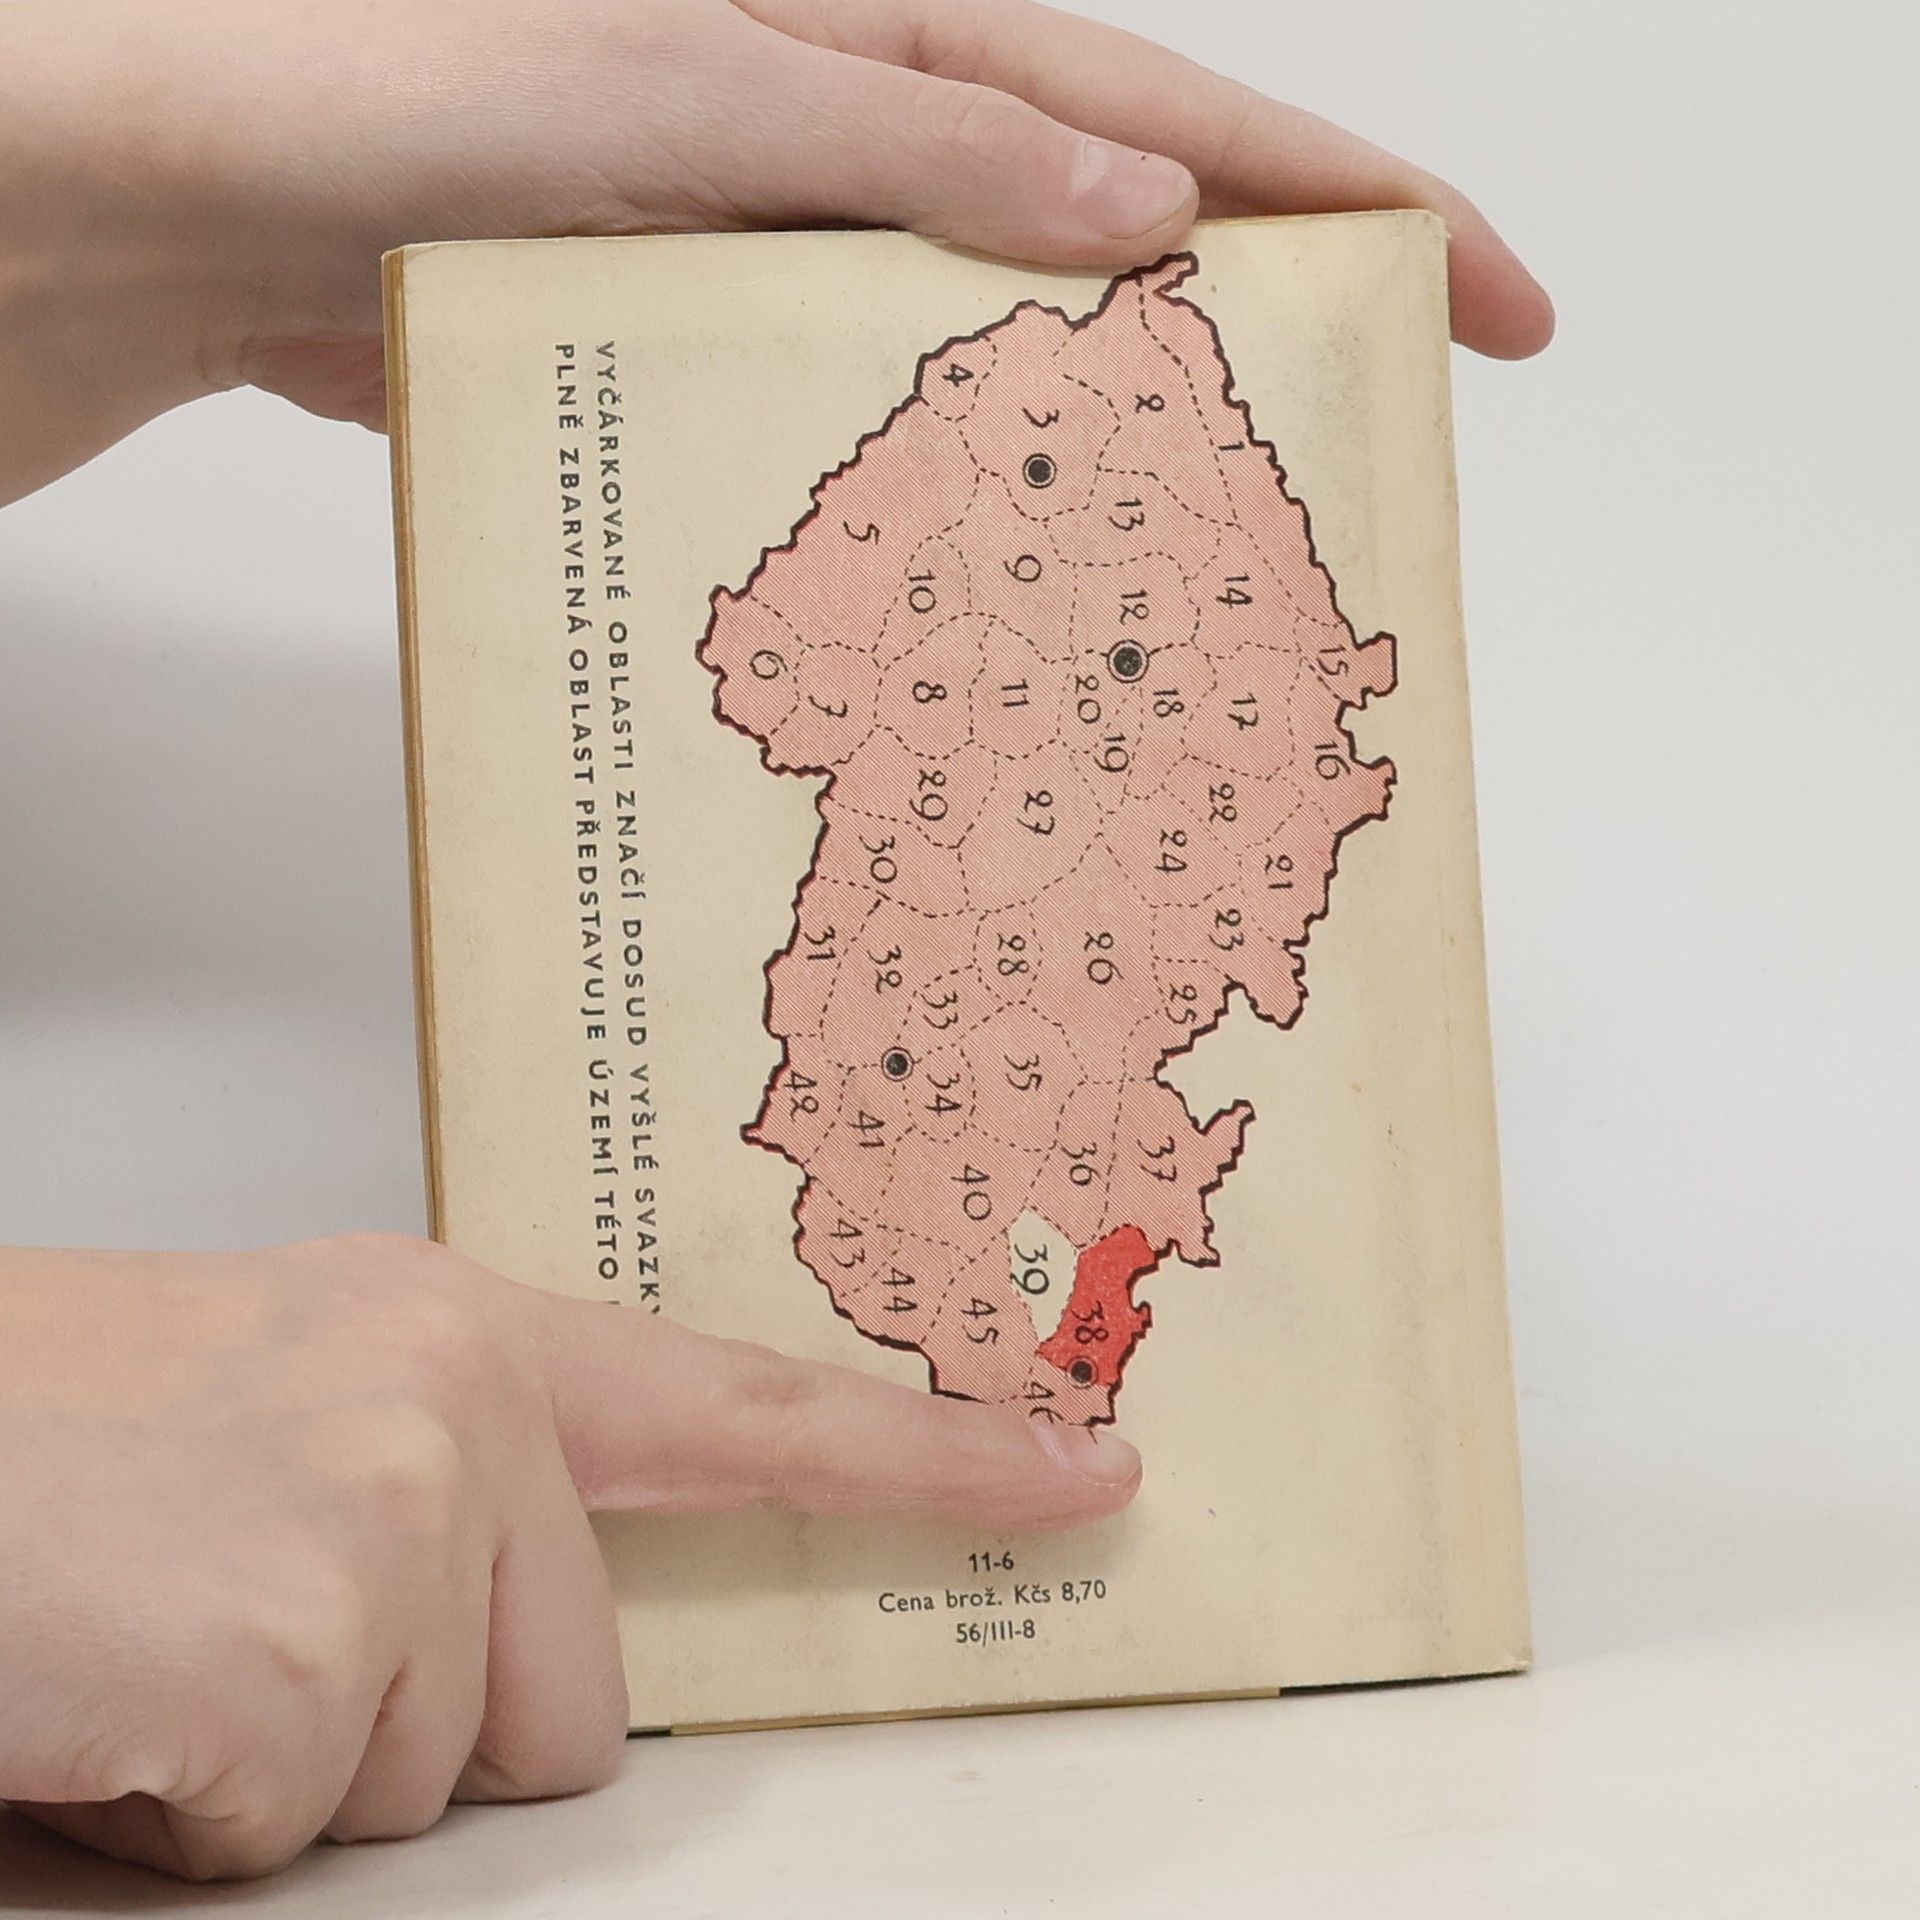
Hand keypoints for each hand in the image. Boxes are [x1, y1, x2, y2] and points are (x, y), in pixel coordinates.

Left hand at [0, 0, 1550, 498]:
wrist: (195, 203)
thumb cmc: (400, 94)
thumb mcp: (682, 91)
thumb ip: (903, 144)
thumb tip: (1139, 214)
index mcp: (889, 50)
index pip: (1175, 114)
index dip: (1353, 195)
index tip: (1493, 293)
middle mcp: (860, 147)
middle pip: (1117, 241)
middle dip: (1266, 334)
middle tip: (1378, 446)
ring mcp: (794, 257)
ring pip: (1000, 357)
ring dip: (1103, 449)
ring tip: (1210, 561)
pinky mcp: (720, 352)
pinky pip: (873, 430)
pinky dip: (945, 504)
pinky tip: (989, 583)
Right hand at [0, 1234, 1138, 1878]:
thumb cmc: (40, 1435)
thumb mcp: (283, 1417)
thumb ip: (446, 1496)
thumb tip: (526, 1627)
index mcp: (461, 1334)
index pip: (745, 1404)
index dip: (928, 1456)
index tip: (1081, 1469)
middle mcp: (453, 1398)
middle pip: (570, 1701)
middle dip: (415, 1727)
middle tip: (232, 1633)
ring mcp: (389, 1513)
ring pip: (437, 1782)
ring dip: (295, 1770)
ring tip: (151, 1647)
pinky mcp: (293, 1645)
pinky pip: (311, 1830)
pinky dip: (197, 1822)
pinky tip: (110, 1701)